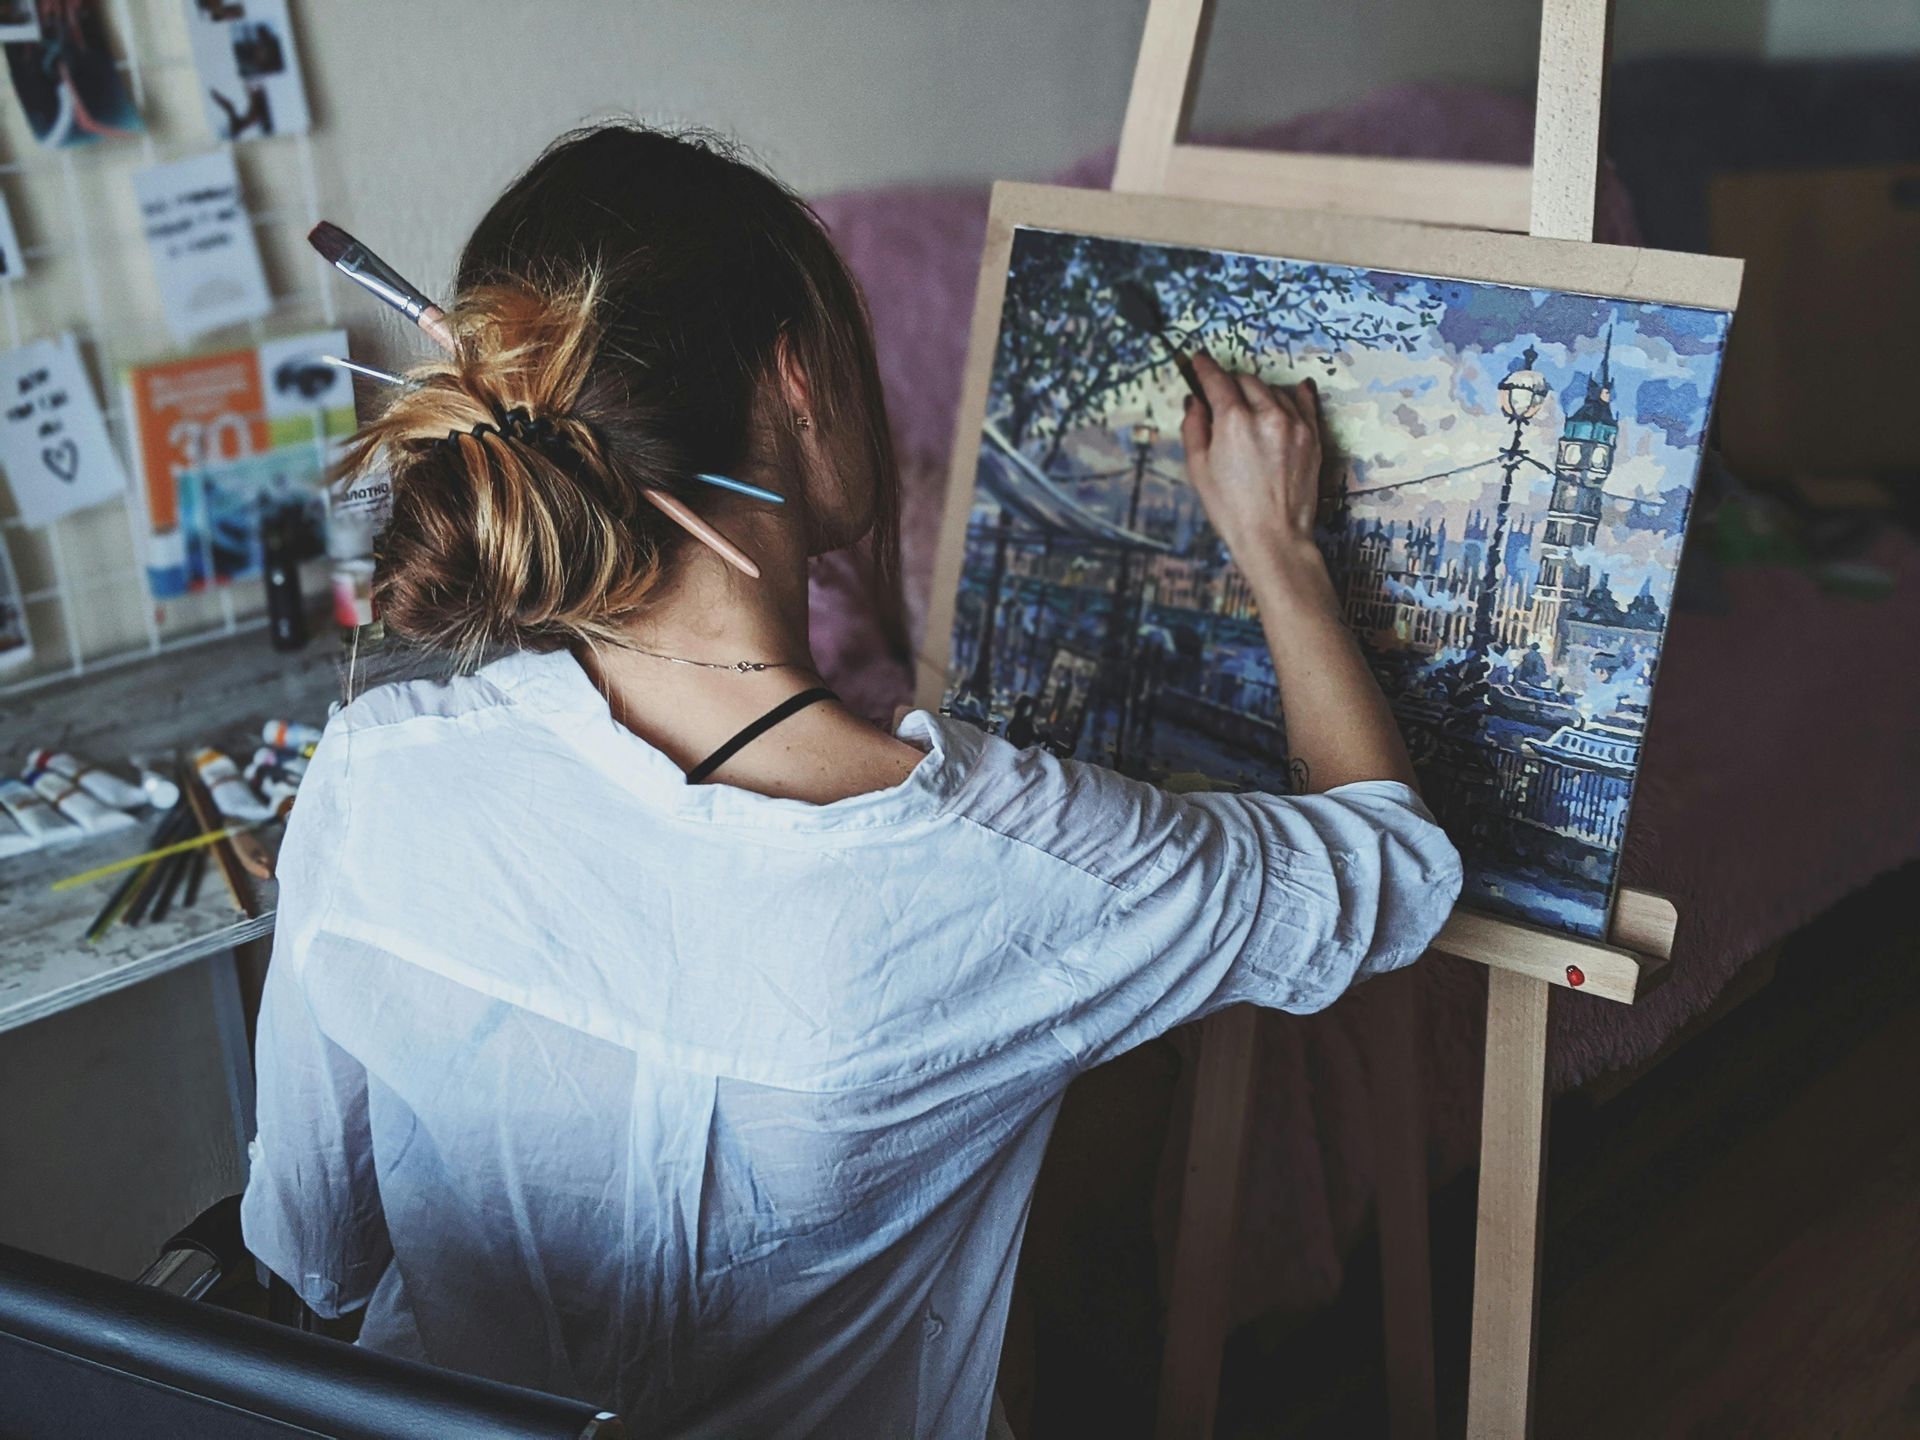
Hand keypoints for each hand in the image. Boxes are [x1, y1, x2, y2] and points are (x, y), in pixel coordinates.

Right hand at [1180, 352, 1325, 586]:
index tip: (1198, 361)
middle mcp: (1267, 415)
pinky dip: (1293, 394)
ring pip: (1273, 390)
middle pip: (1246, 381)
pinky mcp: (1312, 436)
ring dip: (1258, 392)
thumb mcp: (1198, 469)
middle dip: (1231, 383)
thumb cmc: (1232, 510)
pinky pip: (1303, 401)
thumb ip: (1194, 427)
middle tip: (1220, 393)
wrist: (1274, 537)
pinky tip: (1292, 389)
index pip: (1217, 380)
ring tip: (1249, 407)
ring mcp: (1294, 424)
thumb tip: (1195, 401)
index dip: (1204, 368)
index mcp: (1234, 421)